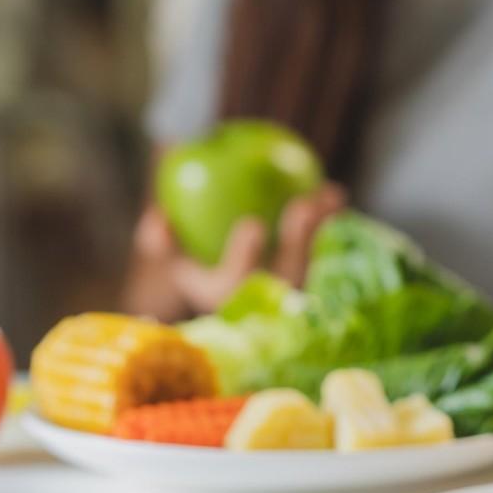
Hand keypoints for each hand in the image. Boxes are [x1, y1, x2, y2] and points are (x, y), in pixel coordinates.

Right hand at [126, 183, 344, 318]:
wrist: (240, 295)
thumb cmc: (202, 268)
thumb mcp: (175, 260)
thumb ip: (161, 242)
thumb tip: (159, 216)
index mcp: (230, 298)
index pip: (236, 283)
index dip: (245, 257)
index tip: (254, 224)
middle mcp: (267, 302)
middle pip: (287, 275)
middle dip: (298, 244)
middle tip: (303, 207)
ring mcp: (295, 295)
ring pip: (314, 261)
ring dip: (323, 229)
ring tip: (327, 194)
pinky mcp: (319, 284)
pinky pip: (328, 251)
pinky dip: (333, 222)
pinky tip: (333, 190)